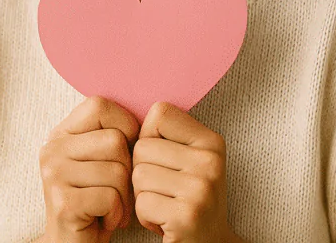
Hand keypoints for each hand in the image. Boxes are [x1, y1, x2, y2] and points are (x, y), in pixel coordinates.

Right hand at [38, 96, 140, 242]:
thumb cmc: (99, 200)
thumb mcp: (103, 160)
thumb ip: (114, 133)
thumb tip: (151, 111)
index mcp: (62, 133)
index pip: (99, 105)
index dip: (124, 125)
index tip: (124, 151)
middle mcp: (52, 149)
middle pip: (115, 140)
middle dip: (127, 170)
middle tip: (116, 190)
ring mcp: (53, 175)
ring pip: (117, 170)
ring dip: (123, 195)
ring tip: (110, 206)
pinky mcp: (63, 203)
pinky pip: (110, 196)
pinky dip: (116, 212)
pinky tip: (104, 219)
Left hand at [131, 102, 239, 242]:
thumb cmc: (189, 200)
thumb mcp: (189, 161)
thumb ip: (167, 137)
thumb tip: (124, 114)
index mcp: (211, 141)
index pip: (159, 113)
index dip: (149, 137)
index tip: (164, 160)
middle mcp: (210, 161)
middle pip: (143, 147)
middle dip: (143, 172)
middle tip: (165, 192)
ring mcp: (201, 188)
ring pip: (138, 174)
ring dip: (143, 196)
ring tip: (165, 206)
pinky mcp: (186, 215)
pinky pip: (141, 202)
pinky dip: (145, 217)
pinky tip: (165, 222)